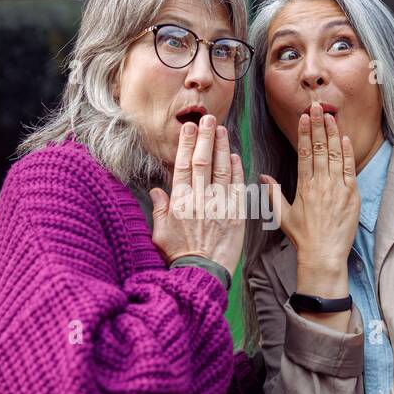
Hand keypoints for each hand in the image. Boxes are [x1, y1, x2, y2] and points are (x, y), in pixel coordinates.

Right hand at [150, 114, 245, 274]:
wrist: (201, 274)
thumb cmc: (178, 256)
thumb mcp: (159, 233)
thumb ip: (159, 209)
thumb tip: (157, 189)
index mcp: (180, 203)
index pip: (184, 166)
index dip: (188, 144)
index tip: (190, 128)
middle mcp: (200, 200)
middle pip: (203, 162)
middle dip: (206, 138)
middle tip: (208, 118)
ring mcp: (219, 207)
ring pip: (221, 170)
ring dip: (222, 147)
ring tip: (222, 129)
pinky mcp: (235, 216)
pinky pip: (236, 188)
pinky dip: (236, 171)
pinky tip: (235, 156)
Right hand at [260, 103, 359, 282]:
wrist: (323, 254)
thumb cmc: (303, 237)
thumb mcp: (282, 215)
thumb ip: (273, 193)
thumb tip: (263, 176)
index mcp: (303, 186)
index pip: (303, 153)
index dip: (304, 133)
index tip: (304, 117)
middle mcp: (320, 184)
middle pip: (319, 148)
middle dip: (319, 125)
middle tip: (318, 106)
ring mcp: (337, 188)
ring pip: (334, 154)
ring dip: (333, 134)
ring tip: (331, 116)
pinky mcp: (351, 195)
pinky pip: (349, 169)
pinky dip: (347, 153)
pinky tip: (345, 139)